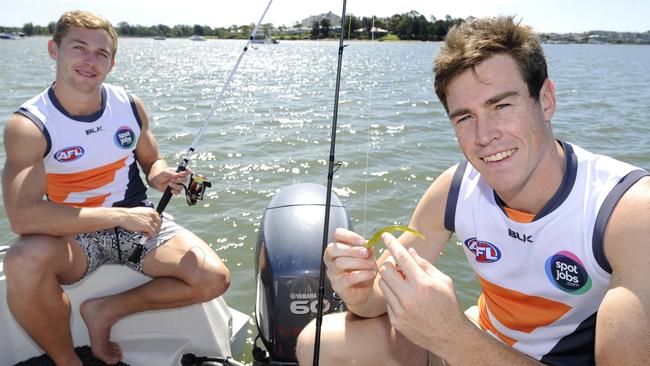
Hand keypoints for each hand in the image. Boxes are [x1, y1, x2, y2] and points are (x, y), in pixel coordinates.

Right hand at [115, 206, 161, 235]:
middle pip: (159, 224)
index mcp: (151, 210)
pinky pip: (152, 233)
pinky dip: (149, 235)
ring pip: (156, 229)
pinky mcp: (148, 226)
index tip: (154, 227)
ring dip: (152, 232)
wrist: (123, 216)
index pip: (159, 218)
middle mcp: (152, 215)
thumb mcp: (141, 211)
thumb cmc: (129, 214)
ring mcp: (150, 220)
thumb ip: (147, 215)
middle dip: (156, 229)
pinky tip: (144, 234)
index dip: (156, 224)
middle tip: (151, 232)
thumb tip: (150, 221)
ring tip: (146, 233)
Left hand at [149, 167, 191, 193]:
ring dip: (175, 185)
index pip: (186, 171)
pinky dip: (175, 191)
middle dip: (179, 180)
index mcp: (178, 172)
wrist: (155, 181)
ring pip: (181, 187)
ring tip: (169, 183)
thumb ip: (173, 173)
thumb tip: (179, 175)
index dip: (188, 172)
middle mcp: (179, 178)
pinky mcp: (174, 190)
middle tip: (172, 179)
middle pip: (185, 180)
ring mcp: (177, 184)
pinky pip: (178, 192)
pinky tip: (171, 190)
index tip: (187, 172)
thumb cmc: (161, 174)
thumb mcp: (166, 172)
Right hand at [324, 228, 377, 307]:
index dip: (349, 236)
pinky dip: (362, 274)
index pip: (337, 235)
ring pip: (340, 263)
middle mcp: (331, 259)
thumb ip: (368, 249)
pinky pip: (348, 278)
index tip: (362, 241)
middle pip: (334, 249)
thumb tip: (369, 243)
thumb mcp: (367, 257)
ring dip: (358, 262)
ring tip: (371, 264)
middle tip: (365, 253)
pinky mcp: (338, 285)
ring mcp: (333, 273)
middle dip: (351, 250)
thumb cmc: (363, 271)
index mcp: (338, 247)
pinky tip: (371, 273)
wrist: (363, 293)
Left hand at [378, 233, 465, 353]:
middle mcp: (409, 297)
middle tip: (397, 264)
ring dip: (389, 279)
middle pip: (386, 270)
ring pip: (383, 285)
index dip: (391, 244)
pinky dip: (393, 295)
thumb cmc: (449, 305)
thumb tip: (409, 251)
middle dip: (389, 263)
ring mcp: (400, 311)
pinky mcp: (396, 321)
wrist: (450, 336)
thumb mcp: (443, 281)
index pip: (401, 258)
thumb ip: (424, 265)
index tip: (384, 235)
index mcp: (423, 284)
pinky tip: (405, 298)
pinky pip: (387, 301)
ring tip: (402, 282)